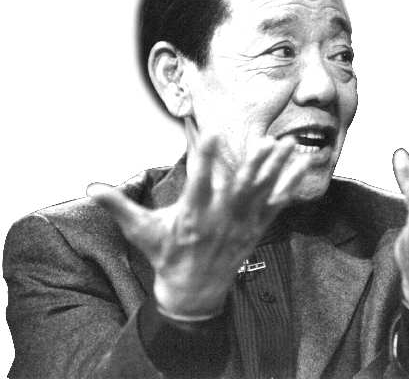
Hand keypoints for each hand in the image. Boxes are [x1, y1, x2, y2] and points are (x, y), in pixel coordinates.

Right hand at [87, 135, 310, 316]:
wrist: (194, 291)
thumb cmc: (166, 256)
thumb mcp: (141, 233)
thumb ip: (120, 207)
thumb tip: (91, 188)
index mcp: (192, 217)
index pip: (199, 183)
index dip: (204, 158)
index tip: (210, 133)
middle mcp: (221, 220)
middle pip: (241, 189)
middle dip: (255, 165)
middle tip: (267, 140)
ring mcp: (242, 225)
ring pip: (263, 194)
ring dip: (277, 169)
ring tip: (288, 144)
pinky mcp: (256, 228)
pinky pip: (277, 204)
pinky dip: (290, 185)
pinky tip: (301, 165)